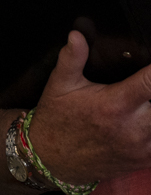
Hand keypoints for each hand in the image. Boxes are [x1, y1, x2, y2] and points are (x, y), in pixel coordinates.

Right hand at [24, 30, 150, 185]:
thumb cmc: (57, 117)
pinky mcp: (145, 160)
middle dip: (150, 93)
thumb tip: (76, 35)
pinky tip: (140, 121)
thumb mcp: (60, 85)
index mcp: (115, 104)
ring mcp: (142, 147)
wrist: (53, 158)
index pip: (150, 83)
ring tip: (140, 105)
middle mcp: (133, 127)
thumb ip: (72, 59)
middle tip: (140, 90)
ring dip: (150, 111)